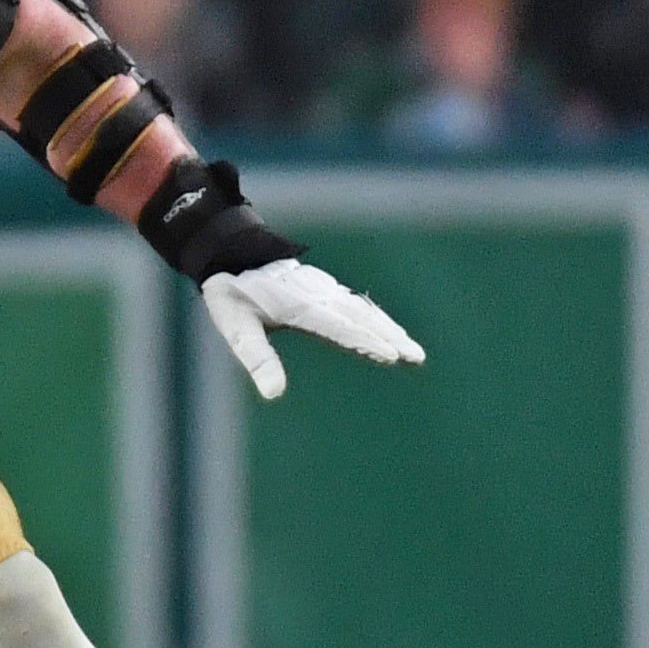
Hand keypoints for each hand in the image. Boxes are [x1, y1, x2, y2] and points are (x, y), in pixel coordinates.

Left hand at [201, 258, 424, 400]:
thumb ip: (257, 358)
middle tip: (415, 356)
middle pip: (360, 317)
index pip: (338, 325)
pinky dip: (377, 317)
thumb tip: (273, 393)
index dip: (364, 340)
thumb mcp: (235, 327)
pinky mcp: (326, 287)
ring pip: (364, 309)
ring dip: (389, 328)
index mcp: (299, 305)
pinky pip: (357, 303)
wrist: (234, 254)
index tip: (390, 354)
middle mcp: (319, 295)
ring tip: (413, 350)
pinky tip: (391, 330)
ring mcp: (325, 289)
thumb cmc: (233, 295)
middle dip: (389, 336)